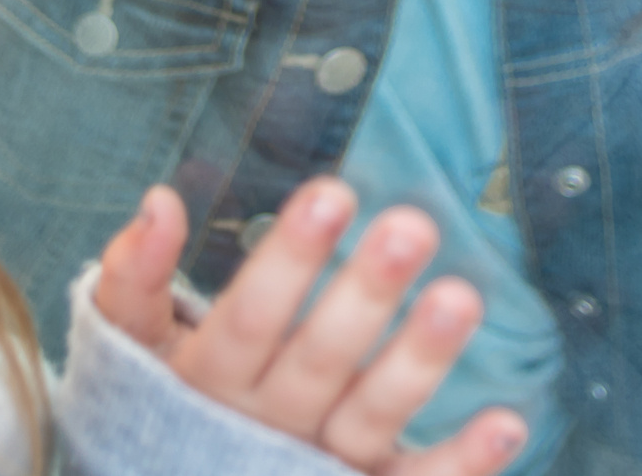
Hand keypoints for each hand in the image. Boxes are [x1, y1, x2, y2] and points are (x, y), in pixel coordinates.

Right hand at [93, 181, 527, 475]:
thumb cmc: (166, 404)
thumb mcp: (135, 351)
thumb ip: (133, 280)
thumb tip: (158, 200)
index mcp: (208, 381)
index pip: (249, 315)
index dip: (289, 260)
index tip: (333, 193)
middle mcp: (264, 428)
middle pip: (318, 360)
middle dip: (364, 294)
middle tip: (412, 226)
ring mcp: (313, 469)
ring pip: (370, 418)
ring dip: (419, 363)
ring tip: (462, 298)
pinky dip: (461, 461)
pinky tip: (508, 420)